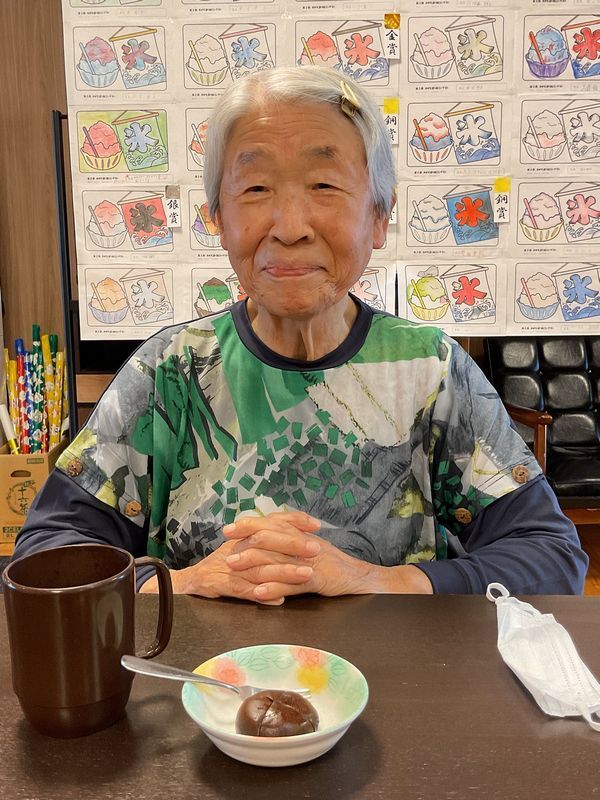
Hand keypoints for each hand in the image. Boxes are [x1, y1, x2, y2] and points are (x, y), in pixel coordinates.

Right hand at [139, 512, 320, 603]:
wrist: (192, 580)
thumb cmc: (224, 564)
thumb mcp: (245, 546)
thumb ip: (267, 539)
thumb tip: (297, 533)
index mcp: (246, 534)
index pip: (273, 520)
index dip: (295, 520)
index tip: (317, 524)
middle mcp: (240, 546)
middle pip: (269, 540)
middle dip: (294, 544)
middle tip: (317, 548)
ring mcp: (232, 566)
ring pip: (261, 567)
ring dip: (285, 571)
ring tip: (307, 575)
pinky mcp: (223, 585)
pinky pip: (244, 591)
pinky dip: (262, 596)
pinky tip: (279, 600)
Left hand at [223, 512, 432, 601]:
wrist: (363, 578)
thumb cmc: (335, 567)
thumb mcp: (312, 550)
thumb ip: (291, 545)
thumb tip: (266, 542)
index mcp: (301, 535)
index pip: (272, 524)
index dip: (249, 524)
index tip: (229, 528)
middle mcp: (304, 544)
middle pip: (270, 538)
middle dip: (244, 542)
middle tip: (224, 548)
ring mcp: (310, 561)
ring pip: (277, 558)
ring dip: (252, 563)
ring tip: (232, 568)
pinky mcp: (318, 578)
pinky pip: (292, 583)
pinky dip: (274, 588)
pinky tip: (258, 593)